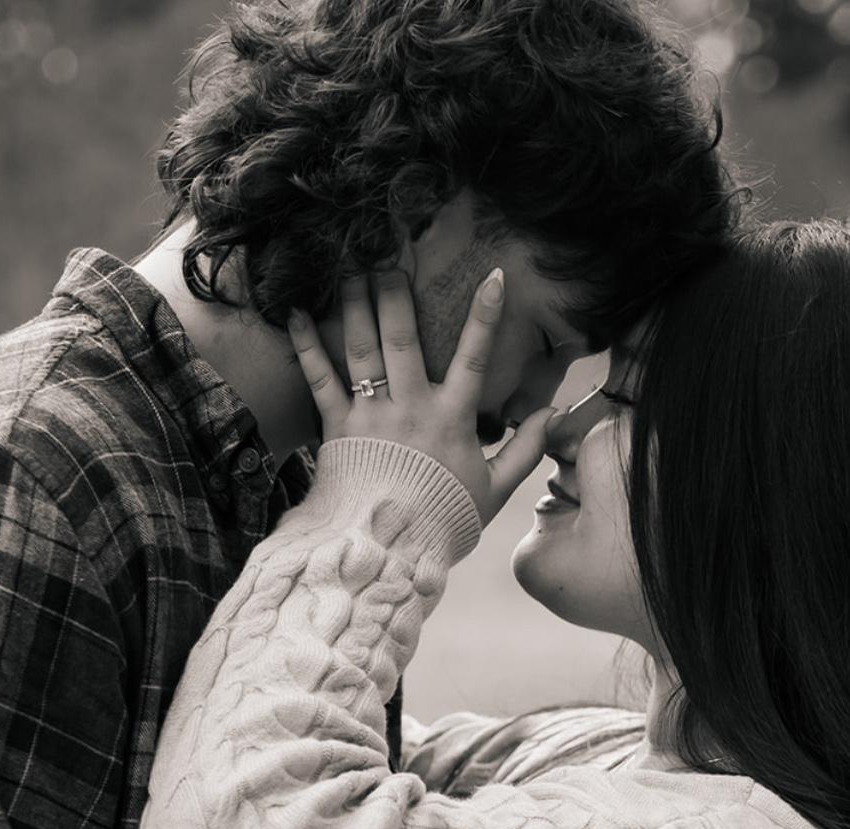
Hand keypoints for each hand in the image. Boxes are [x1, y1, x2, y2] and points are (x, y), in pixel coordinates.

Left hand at [287, 268, 556, 525]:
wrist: (388, 551)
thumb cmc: (444, 521)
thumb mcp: (494, 490)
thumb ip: (524, 450)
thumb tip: (552, 415)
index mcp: (452, 418)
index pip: (474, 357)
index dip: (485, 316)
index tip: (493, 275)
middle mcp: (411, 407)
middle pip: (404, 337)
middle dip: (396, 293)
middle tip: (388, 257)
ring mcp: (371, 415)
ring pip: (363, 348)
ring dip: (356, 305)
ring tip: (350, 269)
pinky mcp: (337, 429)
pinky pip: (320, 379)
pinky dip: (307, 346)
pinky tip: (296, 314)